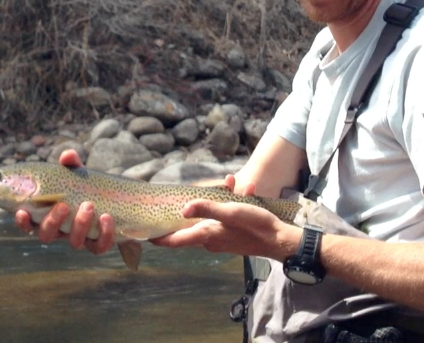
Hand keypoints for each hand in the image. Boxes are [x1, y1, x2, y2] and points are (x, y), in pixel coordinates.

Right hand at [14, 149, 114, 254]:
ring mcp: (80, 239)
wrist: (116, 204)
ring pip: (74, 242)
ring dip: (80, 224)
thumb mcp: (77, 175)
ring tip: (89, 205)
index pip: (29, 223)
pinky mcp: (99, 244)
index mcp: (49, 215)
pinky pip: (99, 246)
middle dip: (53, 221)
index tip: (22, 211)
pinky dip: (103, 233)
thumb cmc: (86, 188)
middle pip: (47, 235)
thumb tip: (68, 155)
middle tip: (63, 205)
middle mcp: (62, 230)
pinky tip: (106, 217)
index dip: (23, 221)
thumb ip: (71, 165)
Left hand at [150, 198, 299, 259]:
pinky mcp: (233, 234)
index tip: (143, 233)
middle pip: (188, 227)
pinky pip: (224, 216)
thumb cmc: (255, 226)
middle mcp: (210, 240)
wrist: (280, 240)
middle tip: (175, 197)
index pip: (174, 240)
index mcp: (205, 235)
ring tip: (229, 183)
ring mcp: (222, 238)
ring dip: (213, 200)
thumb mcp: (230, 212)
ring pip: (208, 217)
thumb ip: (207, 209)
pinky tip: (243, 189)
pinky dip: (229, 203)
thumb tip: (183, 208)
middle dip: (185, 210)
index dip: (158, 238)